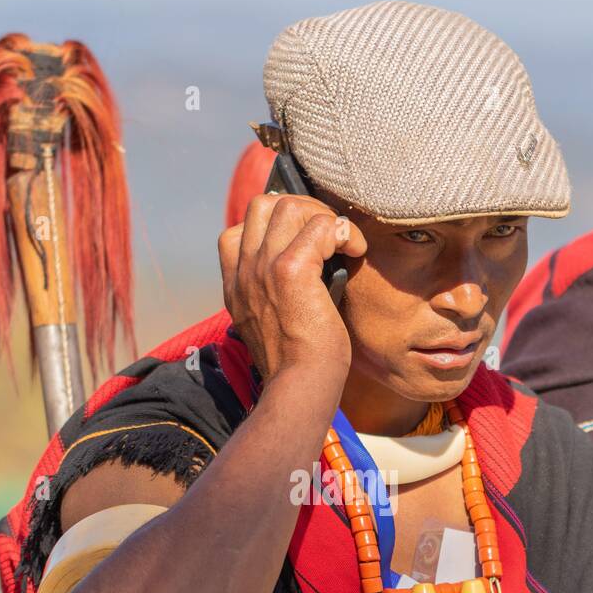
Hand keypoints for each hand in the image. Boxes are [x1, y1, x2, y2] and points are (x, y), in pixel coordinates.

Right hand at [217, 193, 366, 382]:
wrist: (299, 388)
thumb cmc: (299, 364)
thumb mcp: (274, 324)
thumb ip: (277, 293)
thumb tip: (312, 266)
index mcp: (236, 285)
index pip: (239, 229)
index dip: (274, 224)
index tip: (304, 242)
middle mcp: (244, 271)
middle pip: (263, 205)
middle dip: (302, 210)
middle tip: (329, 236)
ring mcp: (262, 267)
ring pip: (289, 206)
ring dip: (323, 217)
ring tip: (343, 243)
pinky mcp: (290, 270)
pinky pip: (320, 226)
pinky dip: (343, 233)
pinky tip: (355, 251)